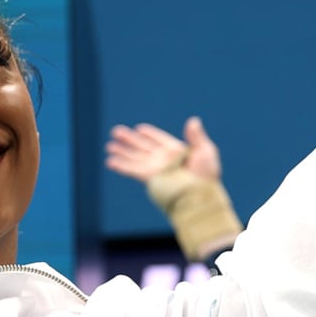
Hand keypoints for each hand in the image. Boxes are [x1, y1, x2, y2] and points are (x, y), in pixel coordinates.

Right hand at [105, 117, 220, 184]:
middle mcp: (163, 159)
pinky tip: (111, 161)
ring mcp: (155, 168)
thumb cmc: (206, 175)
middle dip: (129, 139)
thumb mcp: (205, 151)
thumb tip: (193, 120)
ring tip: (109, 146)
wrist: (200, 196)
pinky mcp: (149, 178)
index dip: (150, 134)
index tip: (139, 128)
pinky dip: (121, 165)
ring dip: (122, 151)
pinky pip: (132, 170)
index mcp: (176, 151)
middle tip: (115, 131)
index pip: (159, 139)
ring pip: (134, 157)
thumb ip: (196, 136)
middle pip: (143, 146)